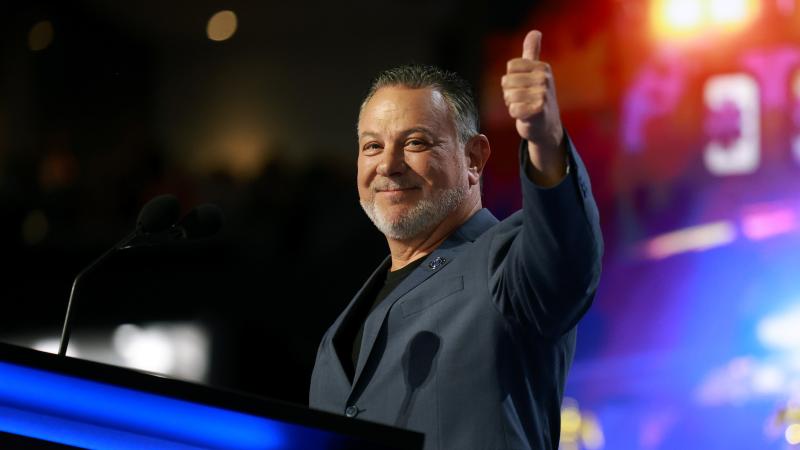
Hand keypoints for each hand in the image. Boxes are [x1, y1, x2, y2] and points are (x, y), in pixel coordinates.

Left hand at [501, 30, 565, 183]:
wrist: (547, 126)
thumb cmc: (536, 97)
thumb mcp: (535, 72)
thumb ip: (532, 52)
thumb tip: (535, 32)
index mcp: (542, 67)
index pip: (510, 67)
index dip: (511, 79)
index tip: (522, 86)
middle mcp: (545, 78)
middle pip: (507, 81)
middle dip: (509, 93)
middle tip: (523, 99)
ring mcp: (543, 94)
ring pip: (509, 96)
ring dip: (512, 104)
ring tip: (524, 107)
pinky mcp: (539, 111)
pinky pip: (513, 110)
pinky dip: (515, 115)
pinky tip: (525, 116)